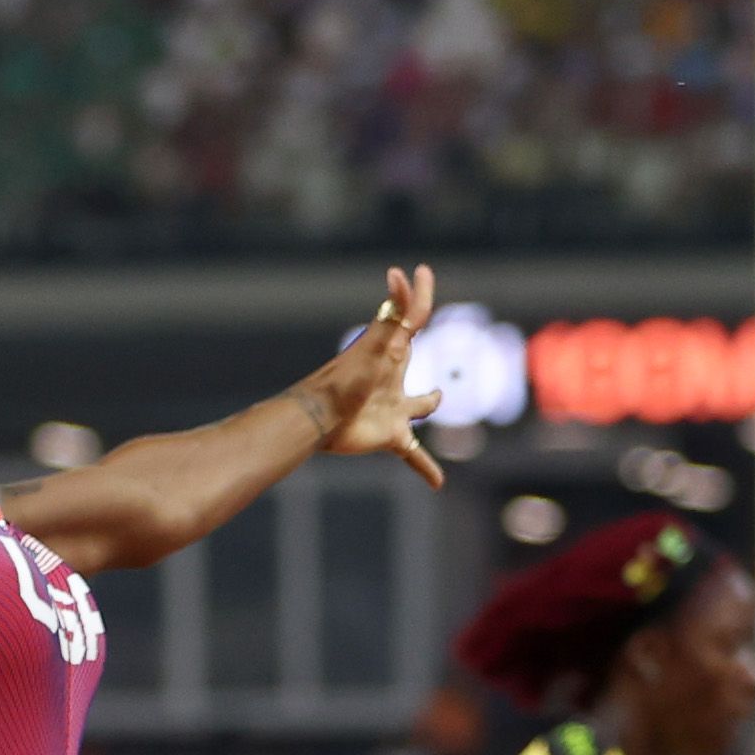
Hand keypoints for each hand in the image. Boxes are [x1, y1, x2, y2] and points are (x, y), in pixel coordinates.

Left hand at [287, 266, 445, 488]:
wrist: (317, 420)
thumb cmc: (344, 383)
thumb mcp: (376, 347)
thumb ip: (395, 317)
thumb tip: (400, 277)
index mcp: (392, 354)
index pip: (412, 318)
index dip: (418, 296)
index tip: (420, 271)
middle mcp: (394, 379)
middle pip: (411, 357)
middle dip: (415, 345)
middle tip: (419, 328)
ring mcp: (393, 409)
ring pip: (417, 406)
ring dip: (427, 402)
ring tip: (435, 398)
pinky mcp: (388, 436)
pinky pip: (413, 454)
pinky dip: (425, 467)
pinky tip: (437, 483)